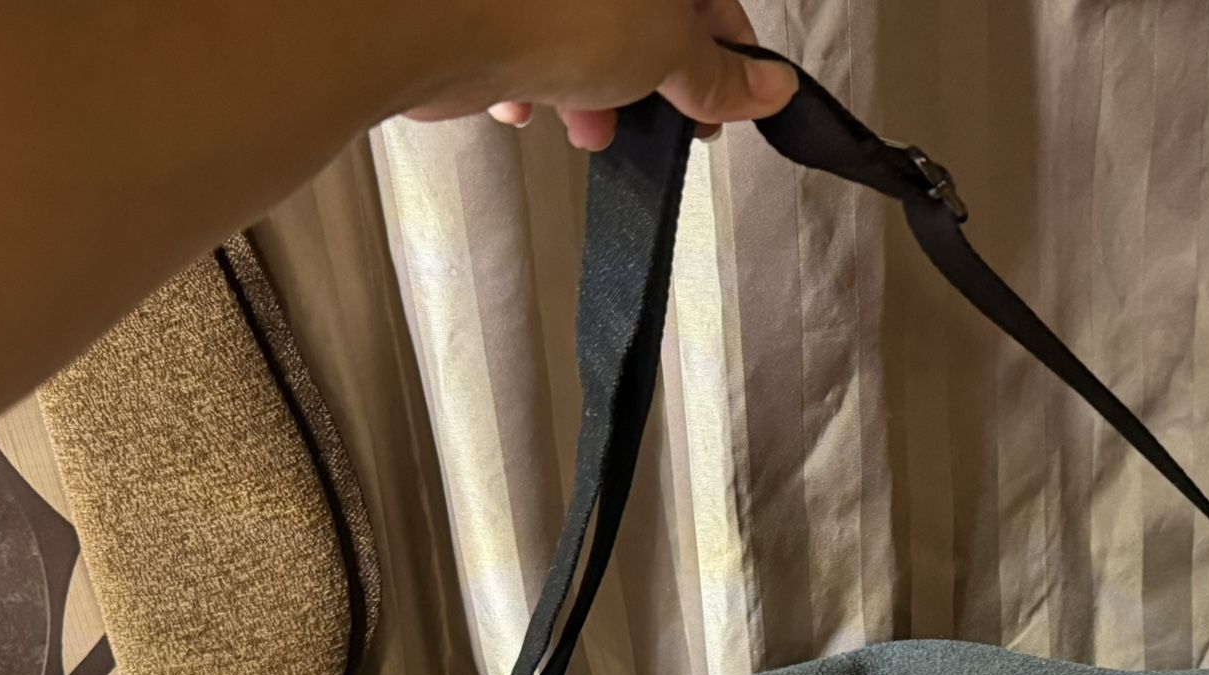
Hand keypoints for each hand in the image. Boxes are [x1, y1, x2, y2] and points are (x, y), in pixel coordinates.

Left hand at [406, 0, 795, 149]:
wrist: (436, 22)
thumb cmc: (559, 12)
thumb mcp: (669, 48)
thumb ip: (719, 74)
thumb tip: (772, 87)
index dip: (725, 51)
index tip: (727, 104)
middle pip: (642, 16)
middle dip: (651, 79)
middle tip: (662, 125)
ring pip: (580, 34)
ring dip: (591, 91)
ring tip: (588, 129)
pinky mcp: (485, 12)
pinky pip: (519, 43)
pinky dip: (529, 80)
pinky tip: (525, 106)